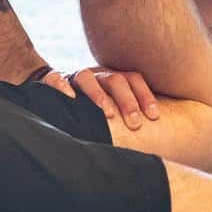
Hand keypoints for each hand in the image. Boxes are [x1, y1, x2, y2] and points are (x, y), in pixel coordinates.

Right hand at [40, 65, 161, 130]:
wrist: (54, 86)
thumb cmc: (93, 104)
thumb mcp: (113, 106)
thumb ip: (130, 116)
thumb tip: (157, 137)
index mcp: (114, 78)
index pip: (133, 79)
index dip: (145, 96)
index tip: (154, 116)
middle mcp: (97, 74)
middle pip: (115, 79)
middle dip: (127, 101)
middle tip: (135, 123)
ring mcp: (75, 76)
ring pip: (86, 77)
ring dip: (98, 95)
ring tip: (108, 114)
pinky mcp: (54, 79)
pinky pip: (55, 79)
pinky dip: (62, 86)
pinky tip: (70, 99)